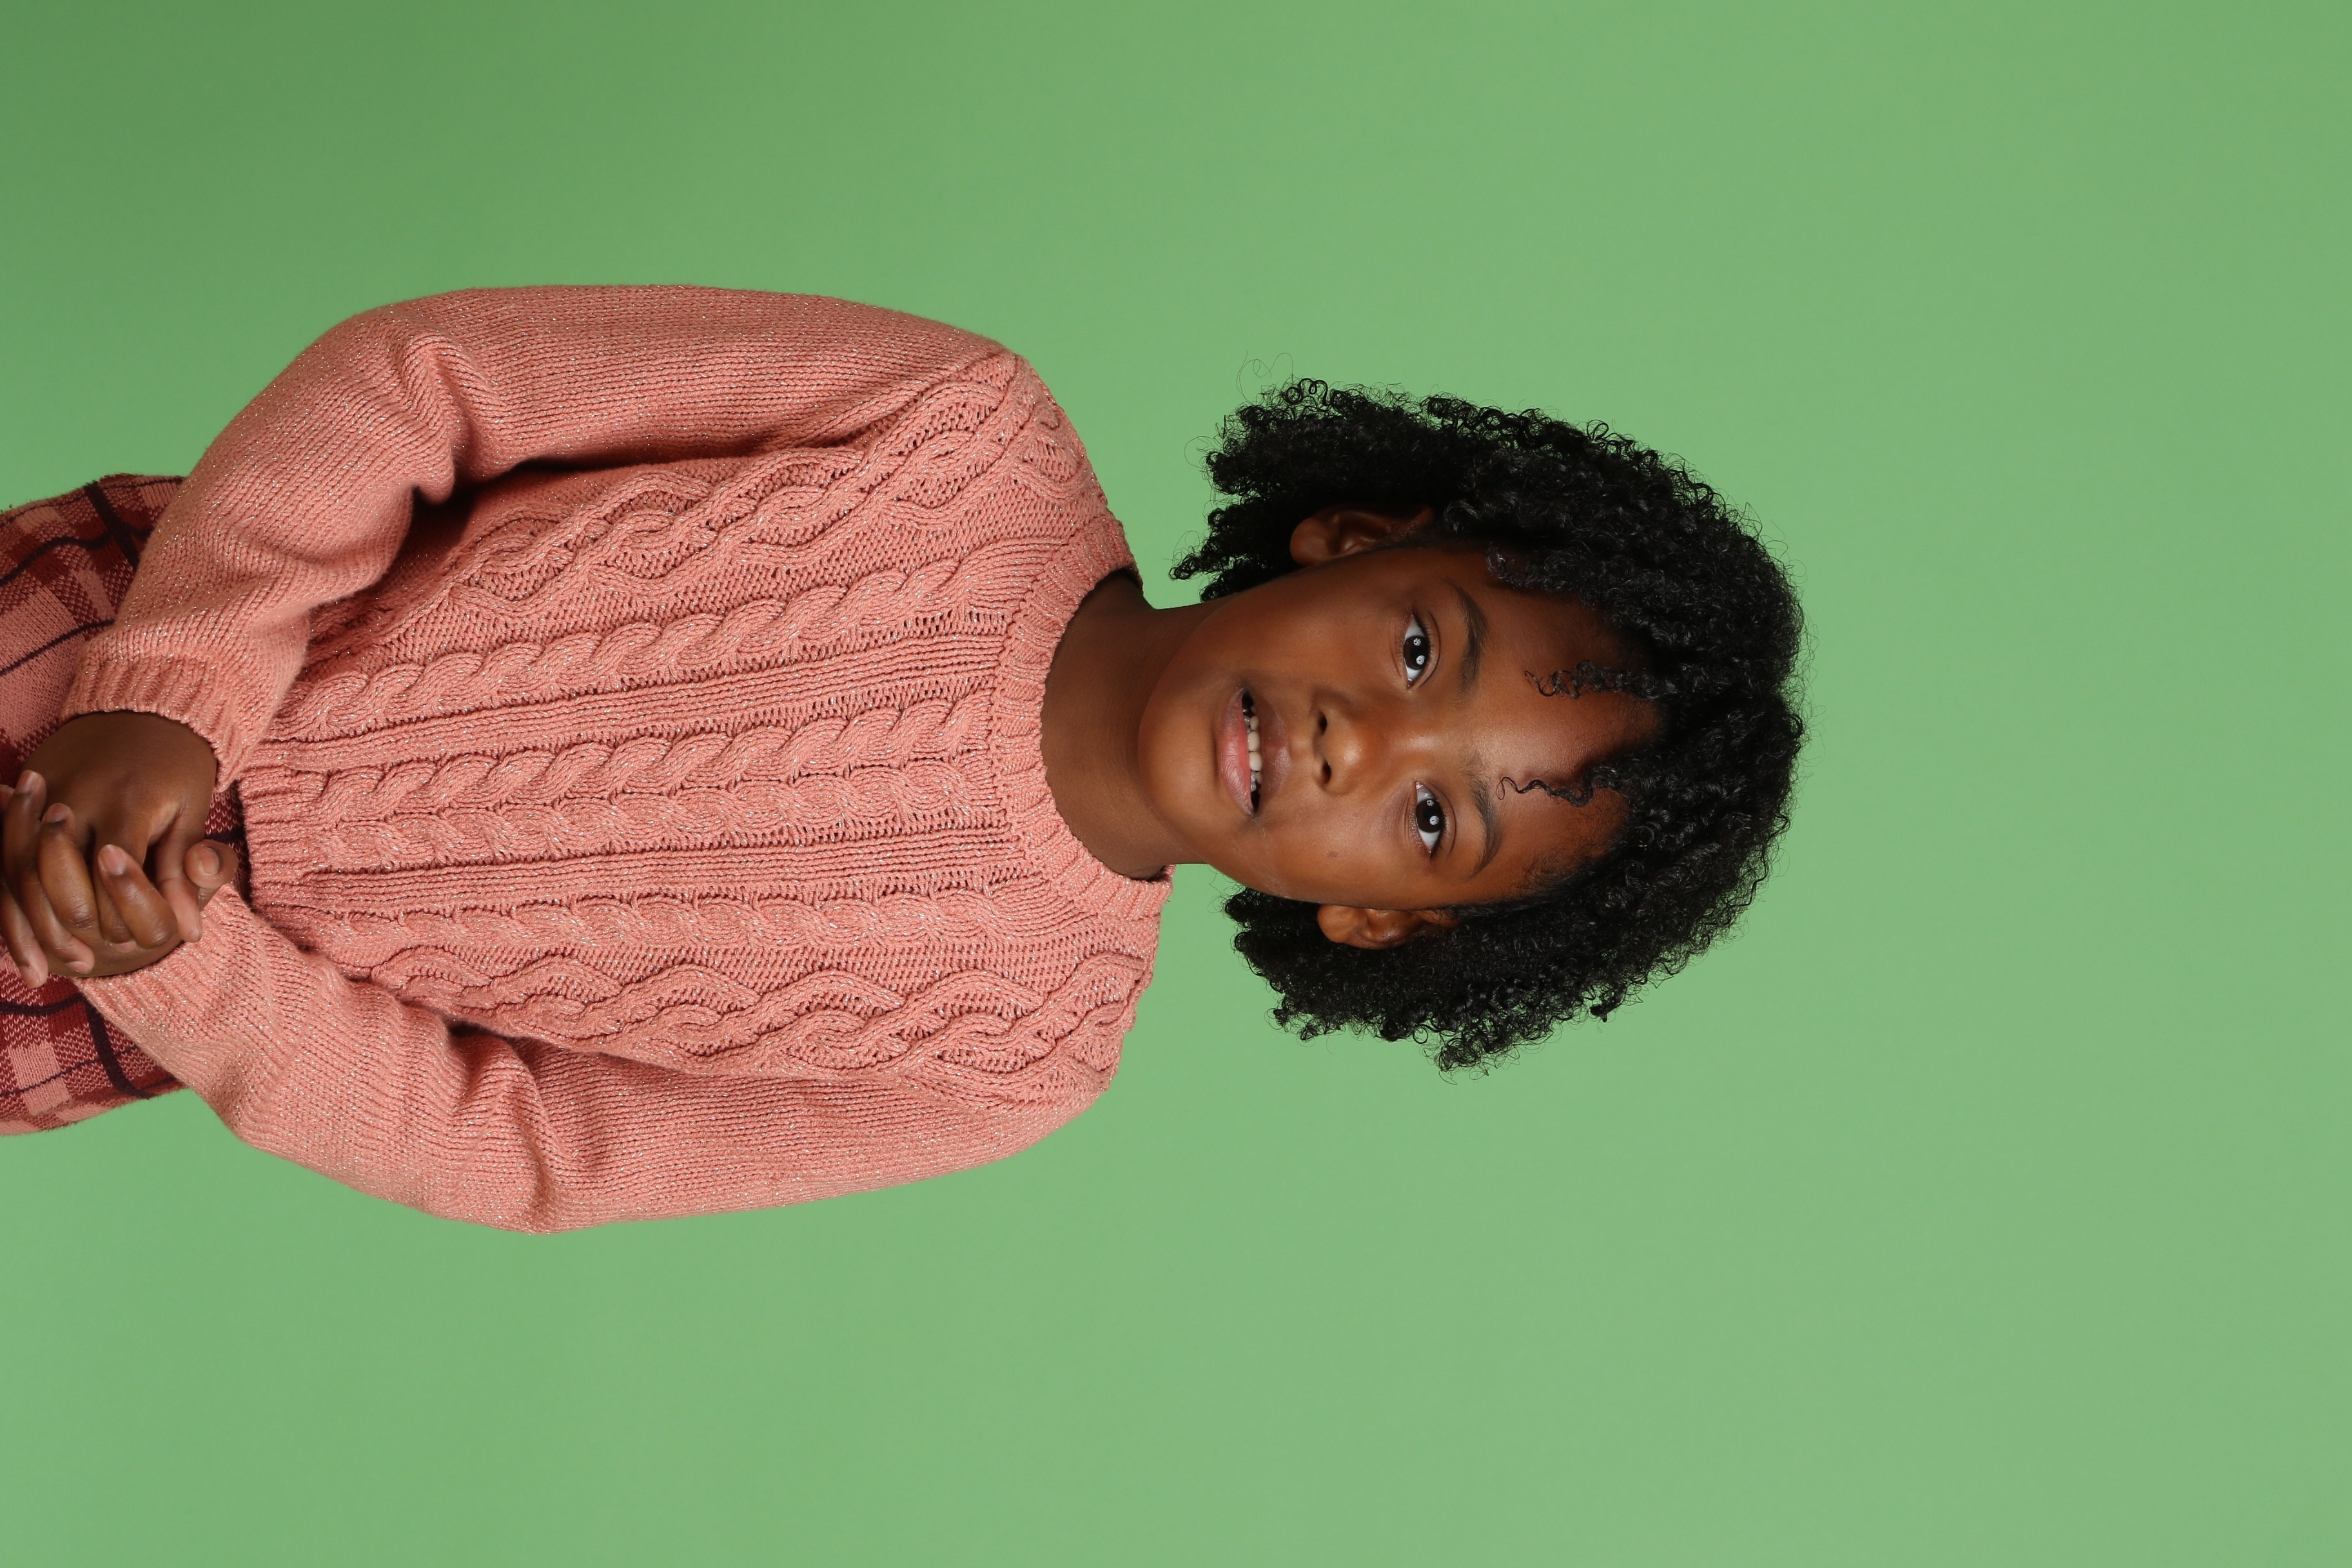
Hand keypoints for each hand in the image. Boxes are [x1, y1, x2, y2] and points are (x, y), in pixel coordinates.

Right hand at [2, 712, 225, 984]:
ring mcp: (42, 791)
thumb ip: (186, 872)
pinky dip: (5, 903)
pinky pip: (0, 856)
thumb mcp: (192, 815)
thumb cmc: (177, 768)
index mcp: (128, 798)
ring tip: (46, 970)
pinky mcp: (22, 793)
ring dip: (29, 926)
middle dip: (69, 926)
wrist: (143, 707)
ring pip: (18, 870)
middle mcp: (77, 793)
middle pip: (57, 873)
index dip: (124, 911)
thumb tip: (188, 932)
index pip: (115, 868)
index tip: (134, 945)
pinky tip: (17, 948)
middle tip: (88, 964)